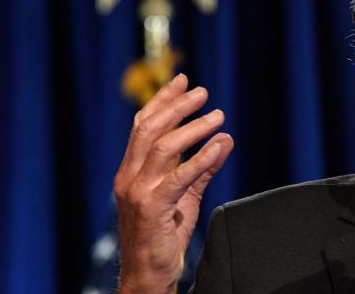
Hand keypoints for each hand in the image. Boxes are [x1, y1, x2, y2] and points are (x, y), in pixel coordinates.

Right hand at [113, 74, 233, 293]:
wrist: (148, 275)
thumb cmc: (163, 236)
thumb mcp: (185, 196)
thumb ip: (202, 168)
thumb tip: (224, 139)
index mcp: (131, 171)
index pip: (143, 126)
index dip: (162, 100)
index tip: (183, 80)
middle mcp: (129, 178)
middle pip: (149, 129)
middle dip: (176, 106)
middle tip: (203, 92)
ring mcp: (137, 193)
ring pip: (163, 148)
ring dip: (193, 128)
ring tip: (218, 116)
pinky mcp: (152, 210)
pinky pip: (178, 178)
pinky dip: (199, 158)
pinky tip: (217, 146)